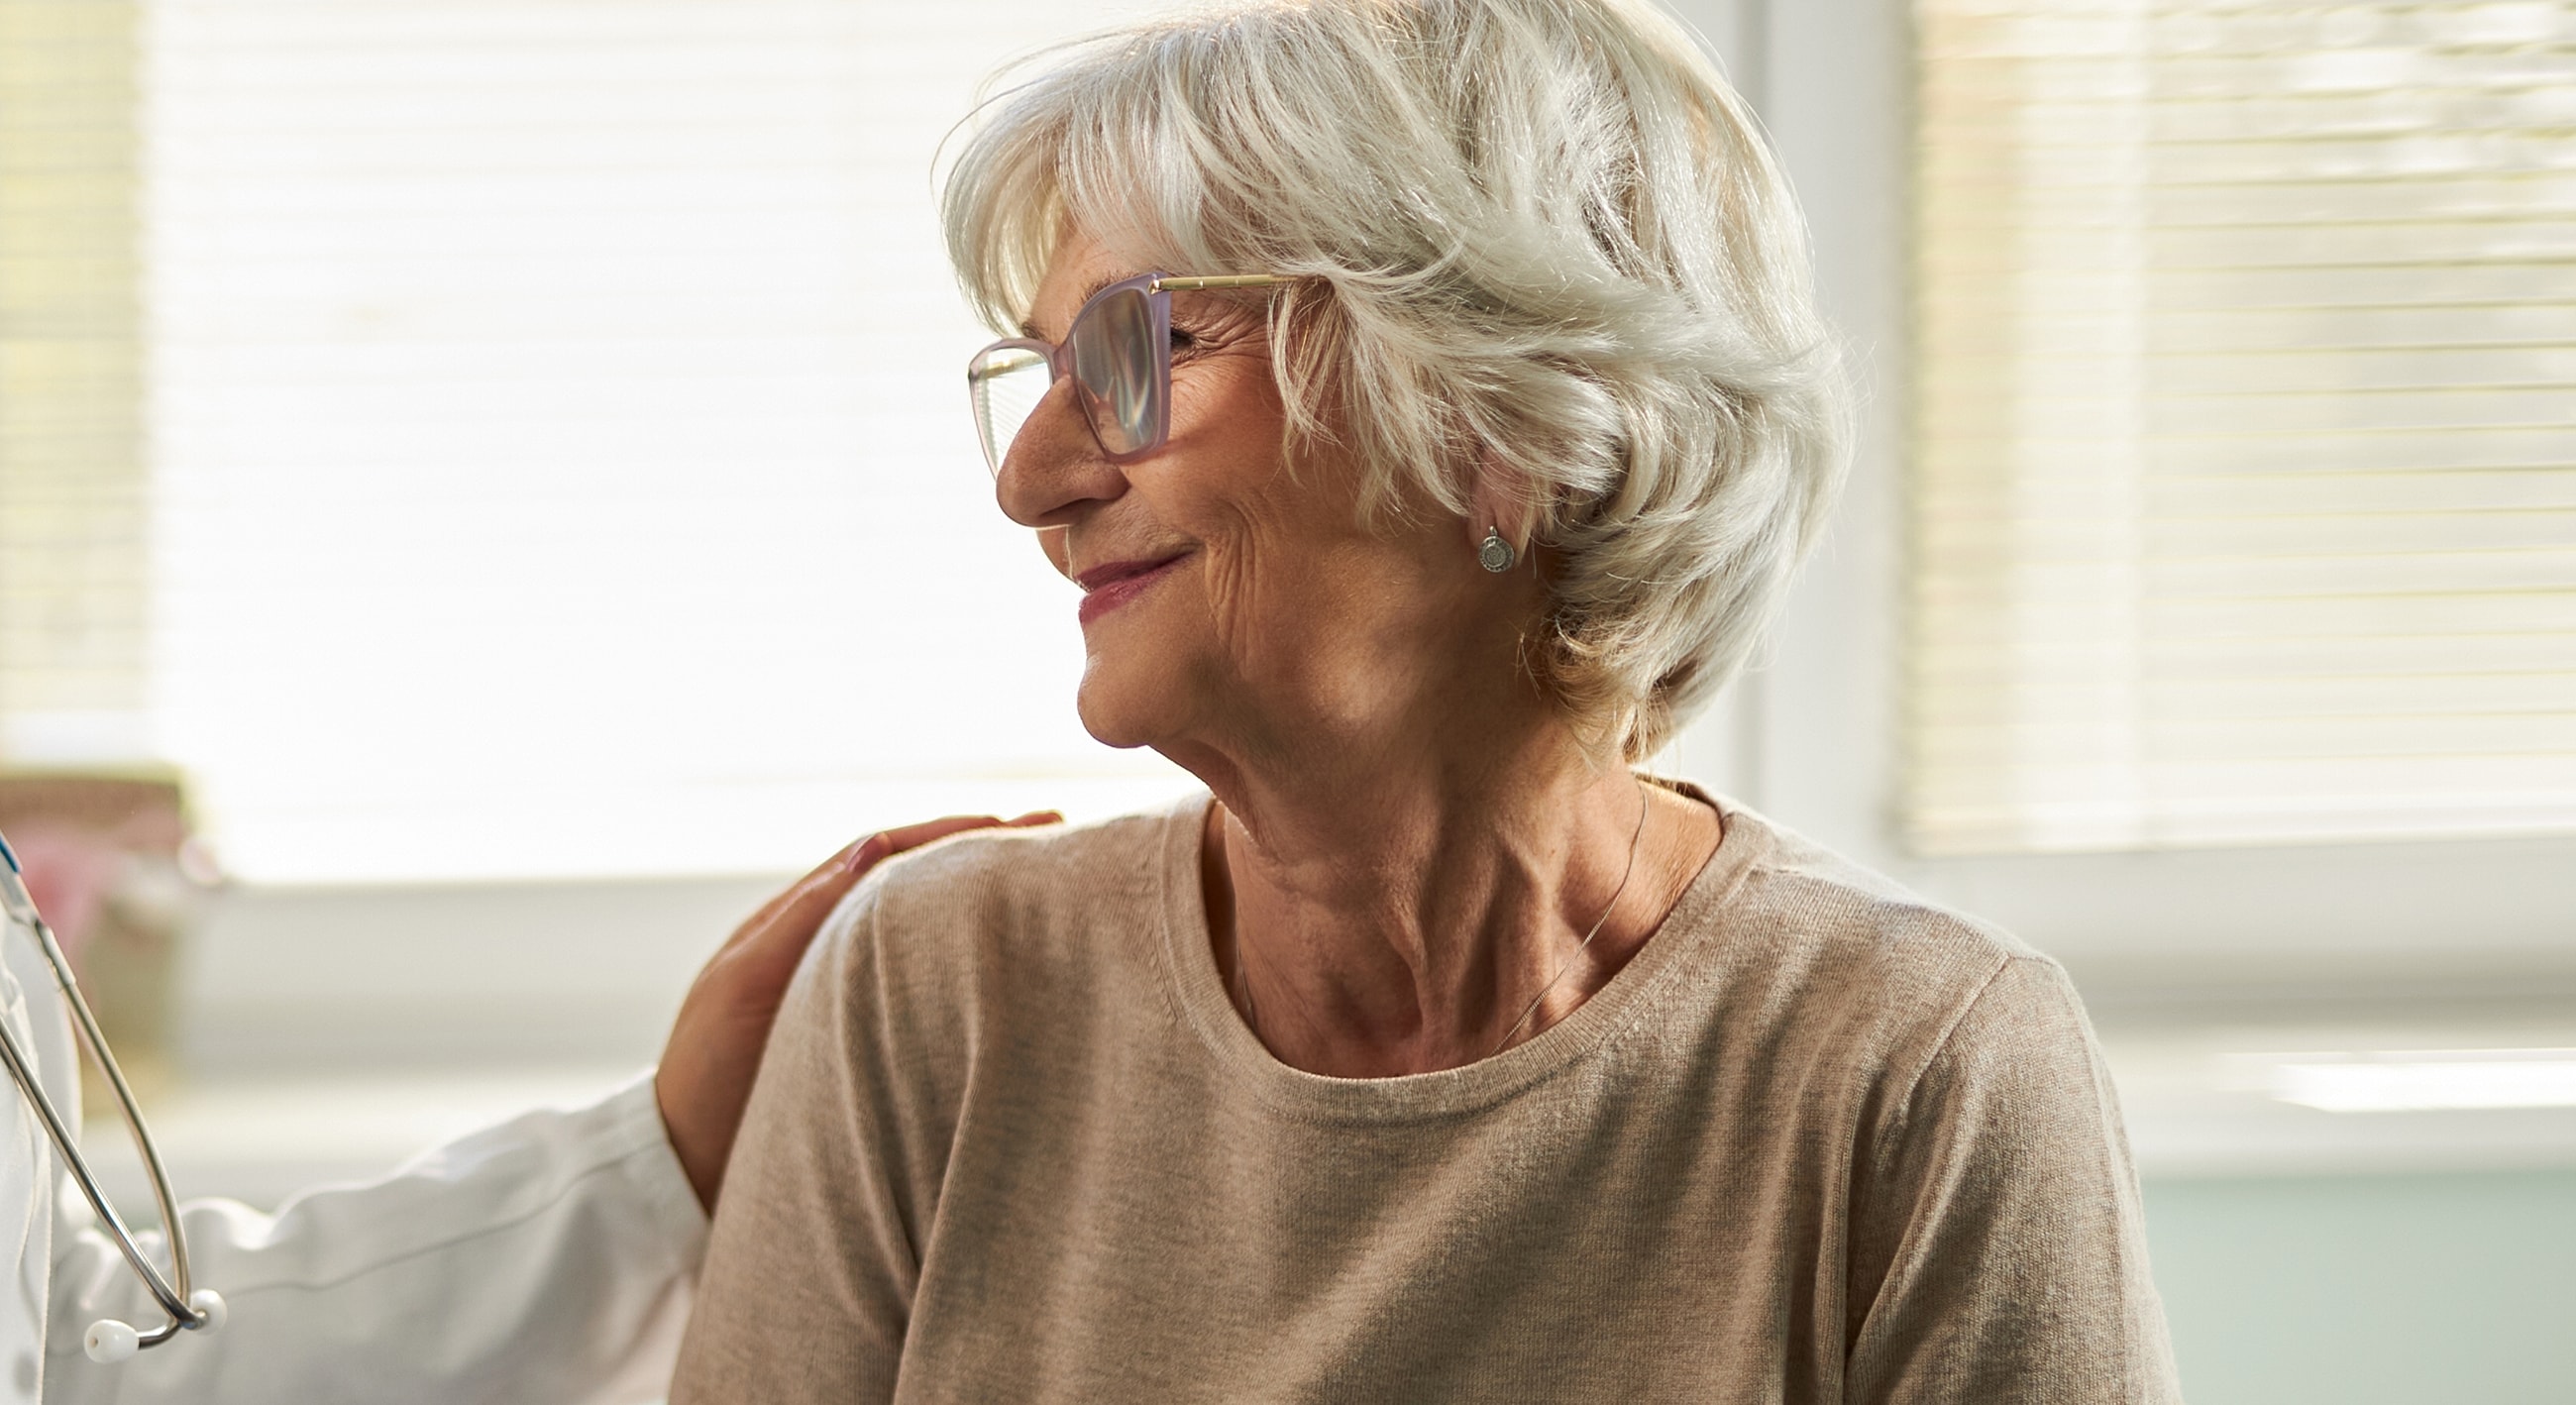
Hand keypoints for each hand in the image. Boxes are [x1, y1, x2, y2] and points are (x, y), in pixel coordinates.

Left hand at [654, 810, 1059, 1209]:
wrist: (683, 1178)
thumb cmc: (705, 1080)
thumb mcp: (744, 986)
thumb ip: (804, 919)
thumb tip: (873, 850)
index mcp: (798, 922)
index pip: (888, 855)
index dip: (953, 834)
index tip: (1019, 825)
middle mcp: (827, 947)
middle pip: (916, 885)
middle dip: (983, 858)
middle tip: (1059, 840)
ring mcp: (847, 996)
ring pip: (924, 934)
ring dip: (981, 908)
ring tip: (1050, 891)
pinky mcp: (865, 1048)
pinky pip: (924, 991)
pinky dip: (967, 966)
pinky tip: (1009, 969)